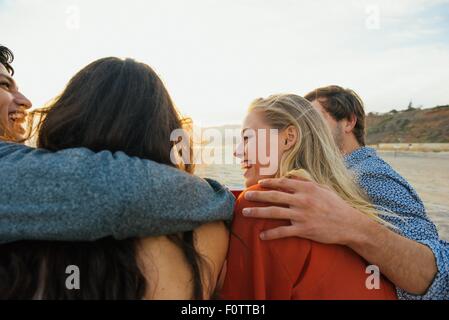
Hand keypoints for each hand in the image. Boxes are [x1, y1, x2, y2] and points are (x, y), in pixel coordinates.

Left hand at [242, 177, 370, 244]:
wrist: (350, 224)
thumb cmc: (336, 205)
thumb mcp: (323, 188)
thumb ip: (306, 183)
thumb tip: (292, 176)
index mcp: (306, 188)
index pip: (283, 183)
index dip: (269, 182)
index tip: (259, 183)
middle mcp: (302, 200)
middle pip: (274, 196)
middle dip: (258, 195)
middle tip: (246, 196)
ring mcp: (302, 215)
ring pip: (274, 212)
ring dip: (257, 212)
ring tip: (245, 212)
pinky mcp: (303, 230)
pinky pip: (283, 231)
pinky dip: (271, 234)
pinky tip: (261, 235)